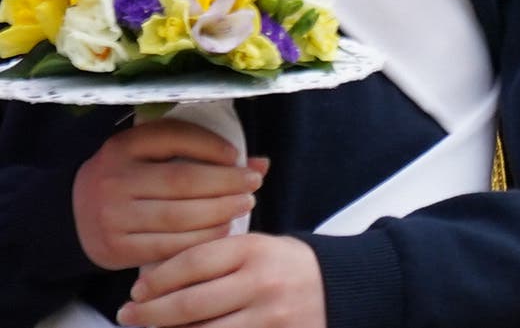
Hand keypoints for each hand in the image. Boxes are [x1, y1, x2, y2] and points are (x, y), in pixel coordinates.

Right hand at [75, 121, 261, 270]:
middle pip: (183, 181)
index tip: (237, 156)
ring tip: (244, 205)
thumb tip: (262, 164)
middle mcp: (114, 178)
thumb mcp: (154, 156)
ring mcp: (111, 215)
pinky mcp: (115, 248)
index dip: (212, 146)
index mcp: (123, 146)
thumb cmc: (131, 179)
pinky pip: (167, 245)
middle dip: (226, 183)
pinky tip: (222, 229)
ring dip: (220, 212)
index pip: (176, 138)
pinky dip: (201, 238)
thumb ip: (203, 154)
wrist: (74, 216)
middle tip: (253, 184)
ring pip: (178, 216)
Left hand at [117, 231, 321, 327]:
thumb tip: (154, 282)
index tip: (137, 290)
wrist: (344, 289)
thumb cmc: (288, 268)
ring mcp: (271, 318)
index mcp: (257, 250)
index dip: (157, 279)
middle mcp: (263, 284)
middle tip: (129, 316)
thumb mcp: (259, 249)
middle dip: (149, 314)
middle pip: (188, 304)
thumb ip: (216, 259)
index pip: (193, 262)